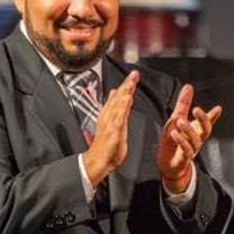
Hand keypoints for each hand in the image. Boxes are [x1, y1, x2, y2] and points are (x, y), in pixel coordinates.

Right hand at [83, 70, 138, 185]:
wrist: (98, 159)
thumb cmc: (106, 142)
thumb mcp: (112, 121)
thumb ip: (114, 107)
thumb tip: (114, 93)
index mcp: (109, 113)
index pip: (118, 96)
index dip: (126, 84)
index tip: (134, 74)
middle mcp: (109, 116)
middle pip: (118, 98)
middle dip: (127, 85)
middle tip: (134, 74)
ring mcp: (110, 123)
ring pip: (118, 105)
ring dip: (124, 93)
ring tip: (131, 83)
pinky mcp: (113, 132)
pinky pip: (118, 118)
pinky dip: (122, 109)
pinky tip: (127, 100)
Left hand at [157, 84, 222, 193]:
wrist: (167, 163)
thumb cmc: (173, 141)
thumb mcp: (176, 118)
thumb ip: (183, 104)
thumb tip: (188, 86)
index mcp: (196, 129)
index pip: (207, 121)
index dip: (213, 115)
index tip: (218, 108)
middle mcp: (197, 139)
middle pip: (206, 130)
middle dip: (203, 119)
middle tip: (196, 109)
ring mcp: (192, 149)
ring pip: (196, 140)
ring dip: (188, 130)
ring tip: (180, 121)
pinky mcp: (185, 158)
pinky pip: (187, 150)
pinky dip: (182, 142)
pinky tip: (175, 134)